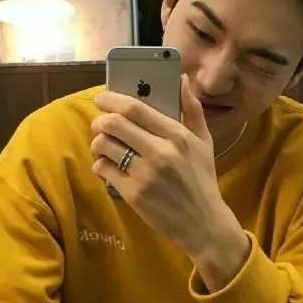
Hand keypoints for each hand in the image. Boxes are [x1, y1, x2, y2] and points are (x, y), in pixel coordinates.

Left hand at [90, 75, 234, 256]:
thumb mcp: (204, 141)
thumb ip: (192, 108)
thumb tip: (182, 79)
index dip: (112, 99)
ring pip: (104, 146)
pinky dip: (100, 165)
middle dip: (100, 120)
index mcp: (178, 135)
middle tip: (100, 123)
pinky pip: (103, 169)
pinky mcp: (133, 194)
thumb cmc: (202, 179)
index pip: (136, 108)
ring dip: (98, 143)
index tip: (103, 98)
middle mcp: (161, 152)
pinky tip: (109, 166)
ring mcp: (145, 174)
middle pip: (114, 124)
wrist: (204, 223)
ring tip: (105, 146)